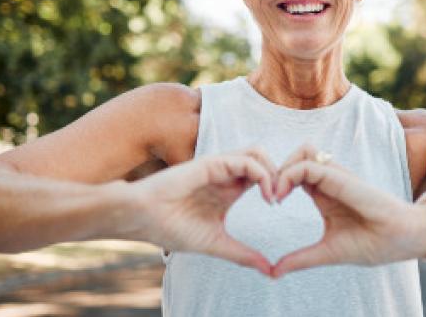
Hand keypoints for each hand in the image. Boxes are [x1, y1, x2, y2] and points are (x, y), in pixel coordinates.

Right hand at [125, 147, 276, 275]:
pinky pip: (245, 160)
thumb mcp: (216, 243)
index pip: (262, 176)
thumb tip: (269, 270)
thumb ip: (242, 254)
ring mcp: (219, 167)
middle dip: (281, 174)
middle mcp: (226, 175)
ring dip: (273, 171)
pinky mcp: (212, 163)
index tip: (280, 207)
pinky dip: (262, 174)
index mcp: (229, 190)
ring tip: (274, 196)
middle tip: (283, 198)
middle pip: (264, 160)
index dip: (277, 186)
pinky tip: (264, 195)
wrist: (142, 219)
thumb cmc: (171, 228)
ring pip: (258, 153)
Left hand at [271, 144, 425, 277]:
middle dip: (276, 170)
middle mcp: (329, 180)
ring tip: (275, 194)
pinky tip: (281, 195)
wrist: (403, 240)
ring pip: (302, 152)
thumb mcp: (327, 252)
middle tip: (268, 196)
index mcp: (324, 193)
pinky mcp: (341, 178)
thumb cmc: (373, 243)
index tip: (269, 203)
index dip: (277, 182)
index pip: (295, 173)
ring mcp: (336, 176)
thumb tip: (273, 272)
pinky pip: (309, 164)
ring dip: (283, 168)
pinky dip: (290, 174)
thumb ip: (301, 259)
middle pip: (296, 156)